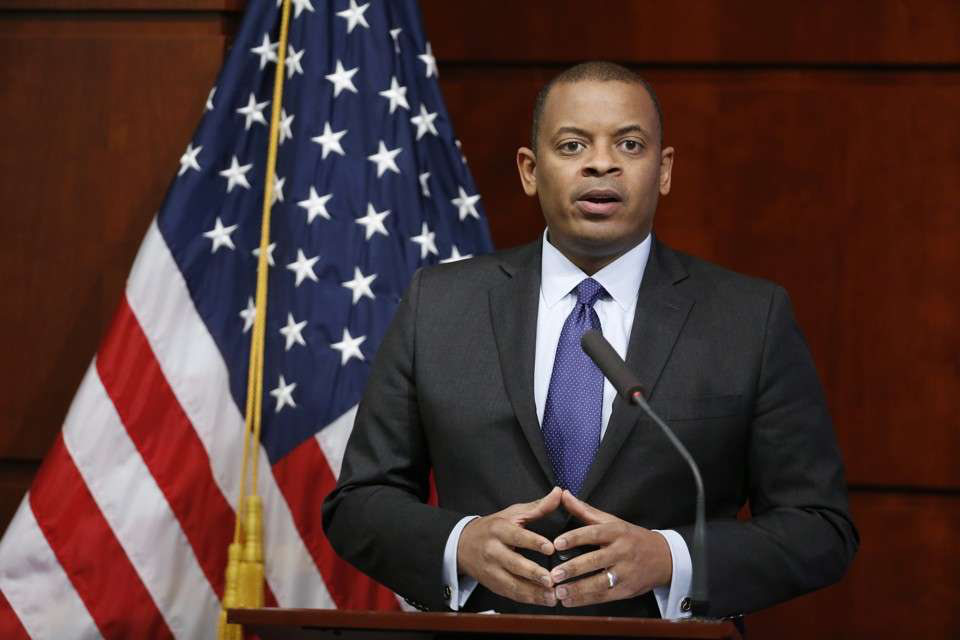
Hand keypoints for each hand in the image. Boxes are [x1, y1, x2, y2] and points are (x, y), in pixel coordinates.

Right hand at [457, 487, 561, 606]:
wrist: (462, 544)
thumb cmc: (493, 527)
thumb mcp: (512, 513)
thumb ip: (538, 506)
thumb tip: (559, 493)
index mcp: (499, 530)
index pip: (517, 536)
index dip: (533, 542)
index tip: (550, 548)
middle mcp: (493, 551)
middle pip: (514, 563)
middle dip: (533, 573)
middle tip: (552, 579)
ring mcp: (491, 570)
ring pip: (513, 584)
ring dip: (534, 592)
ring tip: (552, 596)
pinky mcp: (493, 584)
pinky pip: (511, 594)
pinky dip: (528, 599)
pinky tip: (543, 601)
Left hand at [551, 490, 671, 606]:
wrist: (665, 558)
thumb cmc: (632, 537)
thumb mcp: (612, 521)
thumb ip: (585, 510)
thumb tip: (563, 494)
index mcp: (617, 532)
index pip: (594, 533)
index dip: (575, 538)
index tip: (557, 543)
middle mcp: (622, 551)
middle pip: (595, 560)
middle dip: (573, 568)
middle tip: (553, 574)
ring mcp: (626, 572)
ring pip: (599, 582)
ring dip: (577, 589)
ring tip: (558, 591)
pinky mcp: (627, 590)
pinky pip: (604, 596)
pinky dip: (586, 600)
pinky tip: (569, 601)